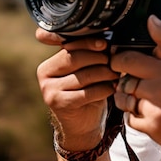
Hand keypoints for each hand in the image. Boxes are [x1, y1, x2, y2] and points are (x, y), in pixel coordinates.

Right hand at [36, 30, 117, 150]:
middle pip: (76, 58)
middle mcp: (44, 73)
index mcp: (50, 62)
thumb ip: (89, 55)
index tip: (104, 43)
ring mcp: (48, 89)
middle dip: (100, 59)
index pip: (69, 45)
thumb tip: (106, 37)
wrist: (82, 124)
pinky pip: (86, 92)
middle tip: (115, 62)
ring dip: (105, 74)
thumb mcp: (85, 71)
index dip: (88, 43)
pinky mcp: (58, 103)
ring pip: (84, 75)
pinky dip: (103, 89)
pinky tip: (112, 88)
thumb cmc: (87, 91)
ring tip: (116, 75)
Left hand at [111, 15, 160, 160]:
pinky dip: (136, 115)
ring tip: (147, 97)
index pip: (128, 59)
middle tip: (138, 79)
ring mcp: (154, 111)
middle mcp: (160, 90)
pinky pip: (129, 118)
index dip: (120, 58)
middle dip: (125, 78)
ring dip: (129, 97)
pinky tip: (152, 112)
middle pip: (123, 79)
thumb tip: (151, 19)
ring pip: (123, 100)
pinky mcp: (151, 129)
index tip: (123, 59)